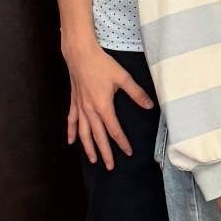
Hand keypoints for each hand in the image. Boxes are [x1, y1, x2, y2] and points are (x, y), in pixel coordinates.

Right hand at [62, 36, 152, 168]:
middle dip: (105, 152)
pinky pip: (72, 121)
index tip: (128, 152)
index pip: (114, 130)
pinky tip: (71, 141)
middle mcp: (90, 110)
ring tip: (93, 159)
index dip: (122, 143)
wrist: (80, 54)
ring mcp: (80, 107)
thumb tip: (149, 105)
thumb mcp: (123, 78)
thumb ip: (136, 93)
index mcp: (103, 107)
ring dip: (88, 147)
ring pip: (83, 133)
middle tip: (110, 166)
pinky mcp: (74, 102)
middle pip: (98, 136)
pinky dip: (71, 132)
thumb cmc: (101, 64)